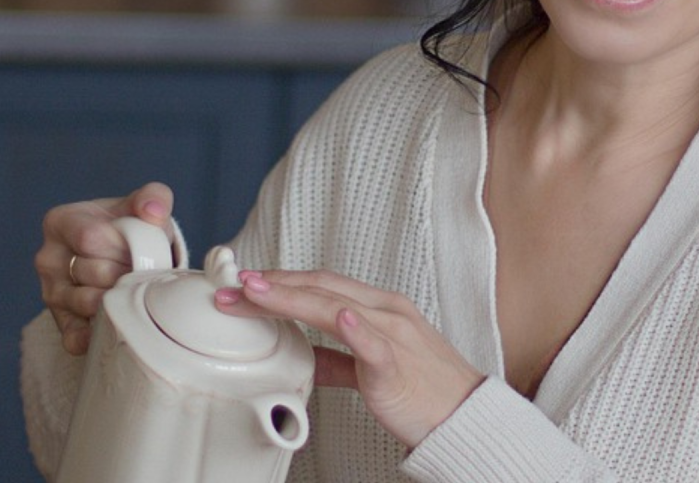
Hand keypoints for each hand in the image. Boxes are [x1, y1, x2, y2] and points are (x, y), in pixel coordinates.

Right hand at [35, 182, 175, 354]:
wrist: (122, 254)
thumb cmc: (128, 227)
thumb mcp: (140, 206)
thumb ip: (153, 197)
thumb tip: (153, 211)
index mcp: (61, 222)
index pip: (90, 237)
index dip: (122, 245)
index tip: (138, 247)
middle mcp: (48, 257)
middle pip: (92, 271)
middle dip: (125, 272)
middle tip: (142, 270)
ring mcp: (51, 291)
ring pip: (86, 302)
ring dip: (117, 299)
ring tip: (132, 290)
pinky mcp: (61, 321)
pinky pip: (73, 336)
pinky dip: (93, 336)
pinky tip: (110, 329)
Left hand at [215, 270, 485, 448]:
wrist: (464, 416)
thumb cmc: (424, 391)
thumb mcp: (374, 365)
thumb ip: (338, 358)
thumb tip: (304, 356)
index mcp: (380, 308)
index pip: (322, 284)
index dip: (282, 281)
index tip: (246, 283)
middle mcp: (386, 312)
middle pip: (321, 288)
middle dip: (273, 285)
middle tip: (234, 286)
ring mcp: (393, 335)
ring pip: (335, 307)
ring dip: (292, 297)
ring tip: (258, 292)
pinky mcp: (397, 365)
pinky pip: (374, 343)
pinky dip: (354, 327)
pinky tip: (336, 316)